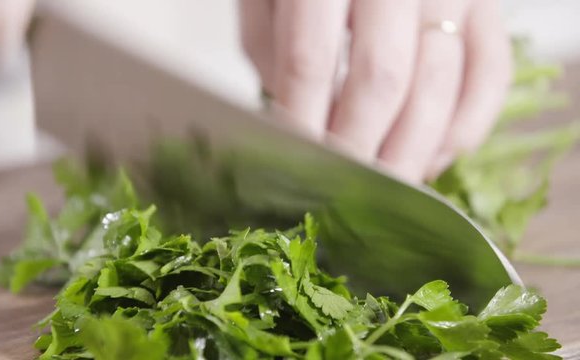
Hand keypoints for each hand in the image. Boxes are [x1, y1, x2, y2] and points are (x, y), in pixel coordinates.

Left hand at [240, 0, 511, 182]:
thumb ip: (273, 49)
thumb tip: (297, 119)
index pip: (311, 61)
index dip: (303, 123)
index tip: (296, 166)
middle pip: (382, 82)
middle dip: (358, 149)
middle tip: (341, 191)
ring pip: (441, 89)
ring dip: (410, 154)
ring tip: (385, 190)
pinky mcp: (488, 8)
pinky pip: (491, 78)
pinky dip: (465, 130)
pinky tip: (435, 159)